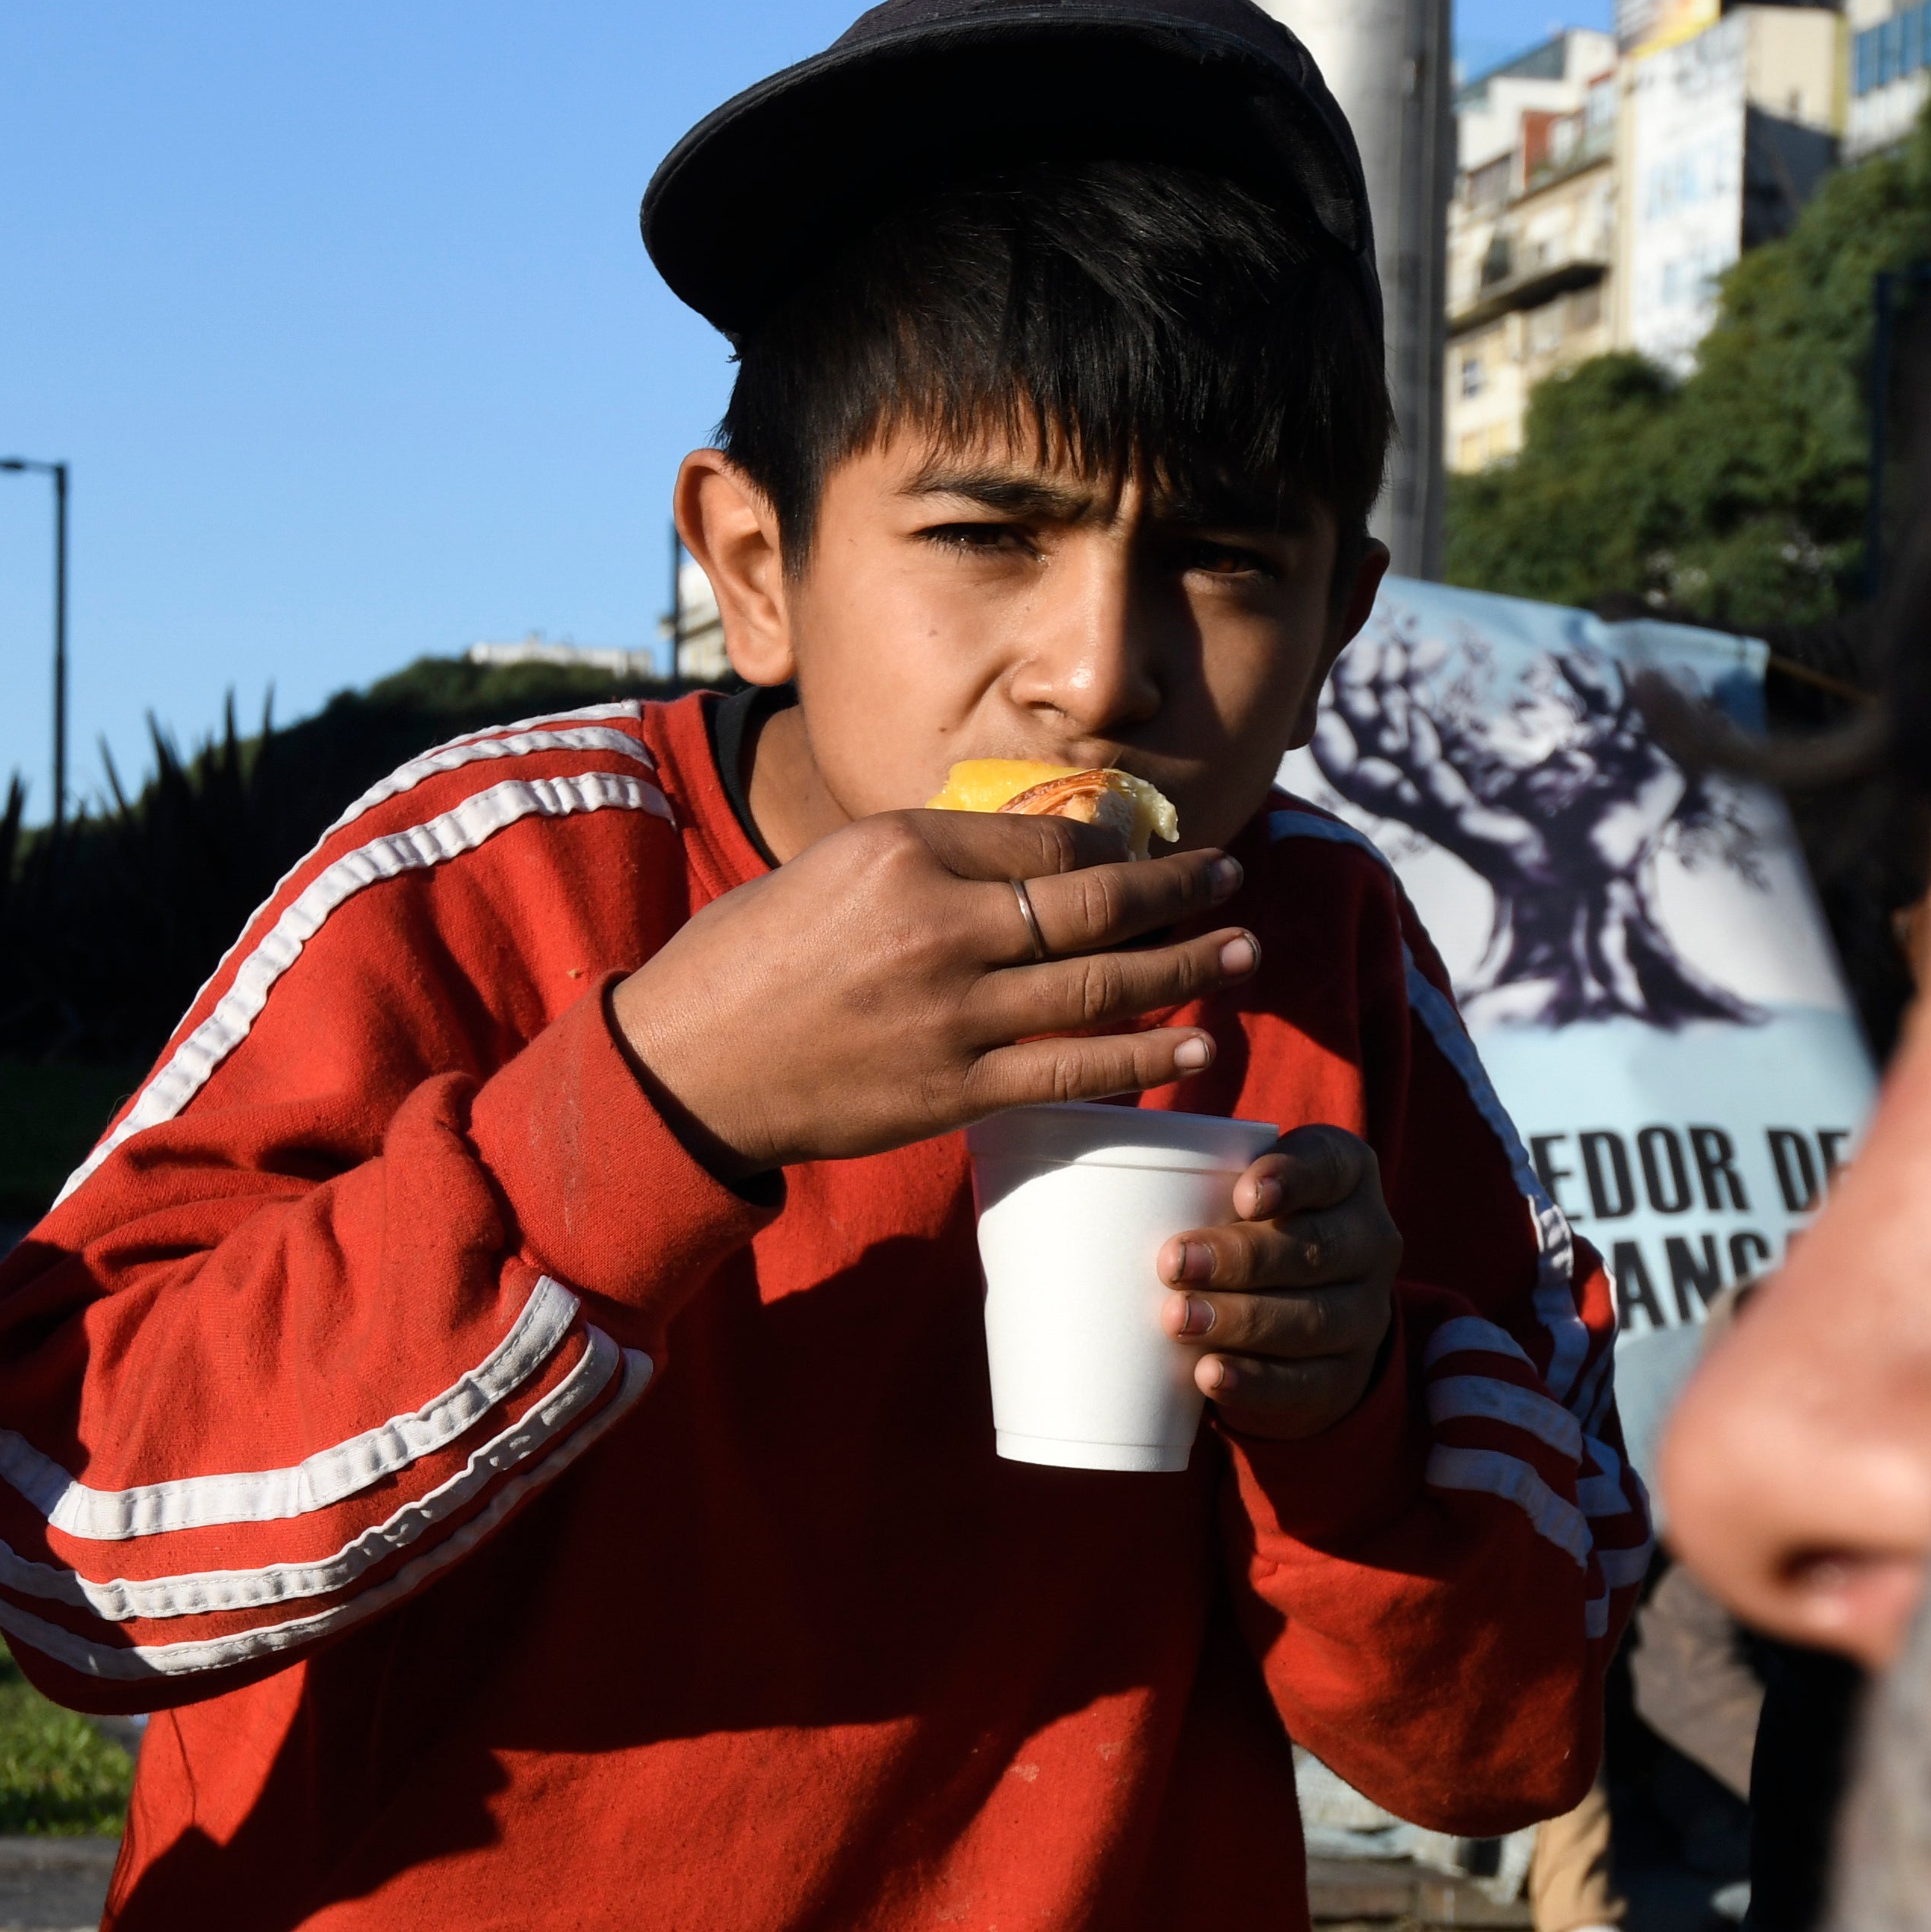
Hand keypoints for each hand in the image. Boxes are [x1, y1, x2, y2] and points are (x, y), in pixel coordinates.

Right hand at [608, 781, 1256, 1169]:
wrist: (685, 1067)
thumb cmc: (747, 960)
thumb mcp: (831, 868)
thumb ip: (929, 860)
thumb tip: (1031, 859)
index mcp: (902, 851)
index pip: (1045, 840)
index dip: (1113, 846)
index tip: (1150, 849)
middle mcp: (937, 925)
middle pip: (1093, 902)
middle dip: (1178, 891)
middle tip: (1233, 880)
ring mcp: (950, 1015)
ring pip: (1100, 986)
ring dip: (1185, 968)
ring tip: (1245, 953)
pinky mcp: (952, 1091)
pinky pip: (1071, 1071)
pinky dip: (1142, 1056)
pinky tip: (1195, 1046)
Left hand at [1165, 1125, 1399, 1437]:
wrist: (1294, 1333)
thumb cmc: (1243, 1237)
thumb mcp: (1232, 1199)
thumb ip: (1191, 1182)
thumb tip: (1077, 1169)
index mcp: (1346, 1180)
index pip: (1332, 1166)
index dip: (1293, 1177)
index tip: (1242, 1195)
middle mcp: (1370, 1242)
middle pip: (1317, 1248)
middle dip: (1243, 1257)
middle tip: (1171, 1263)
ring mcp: (1364, 1315)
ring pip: (1312, 1318)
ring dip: (1240, 1320)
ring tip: (1177, 1319)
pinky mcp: (1344, 1377)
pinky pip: (1306, 1382)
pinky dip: (1255, 1381)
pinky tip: (1210, 1375)